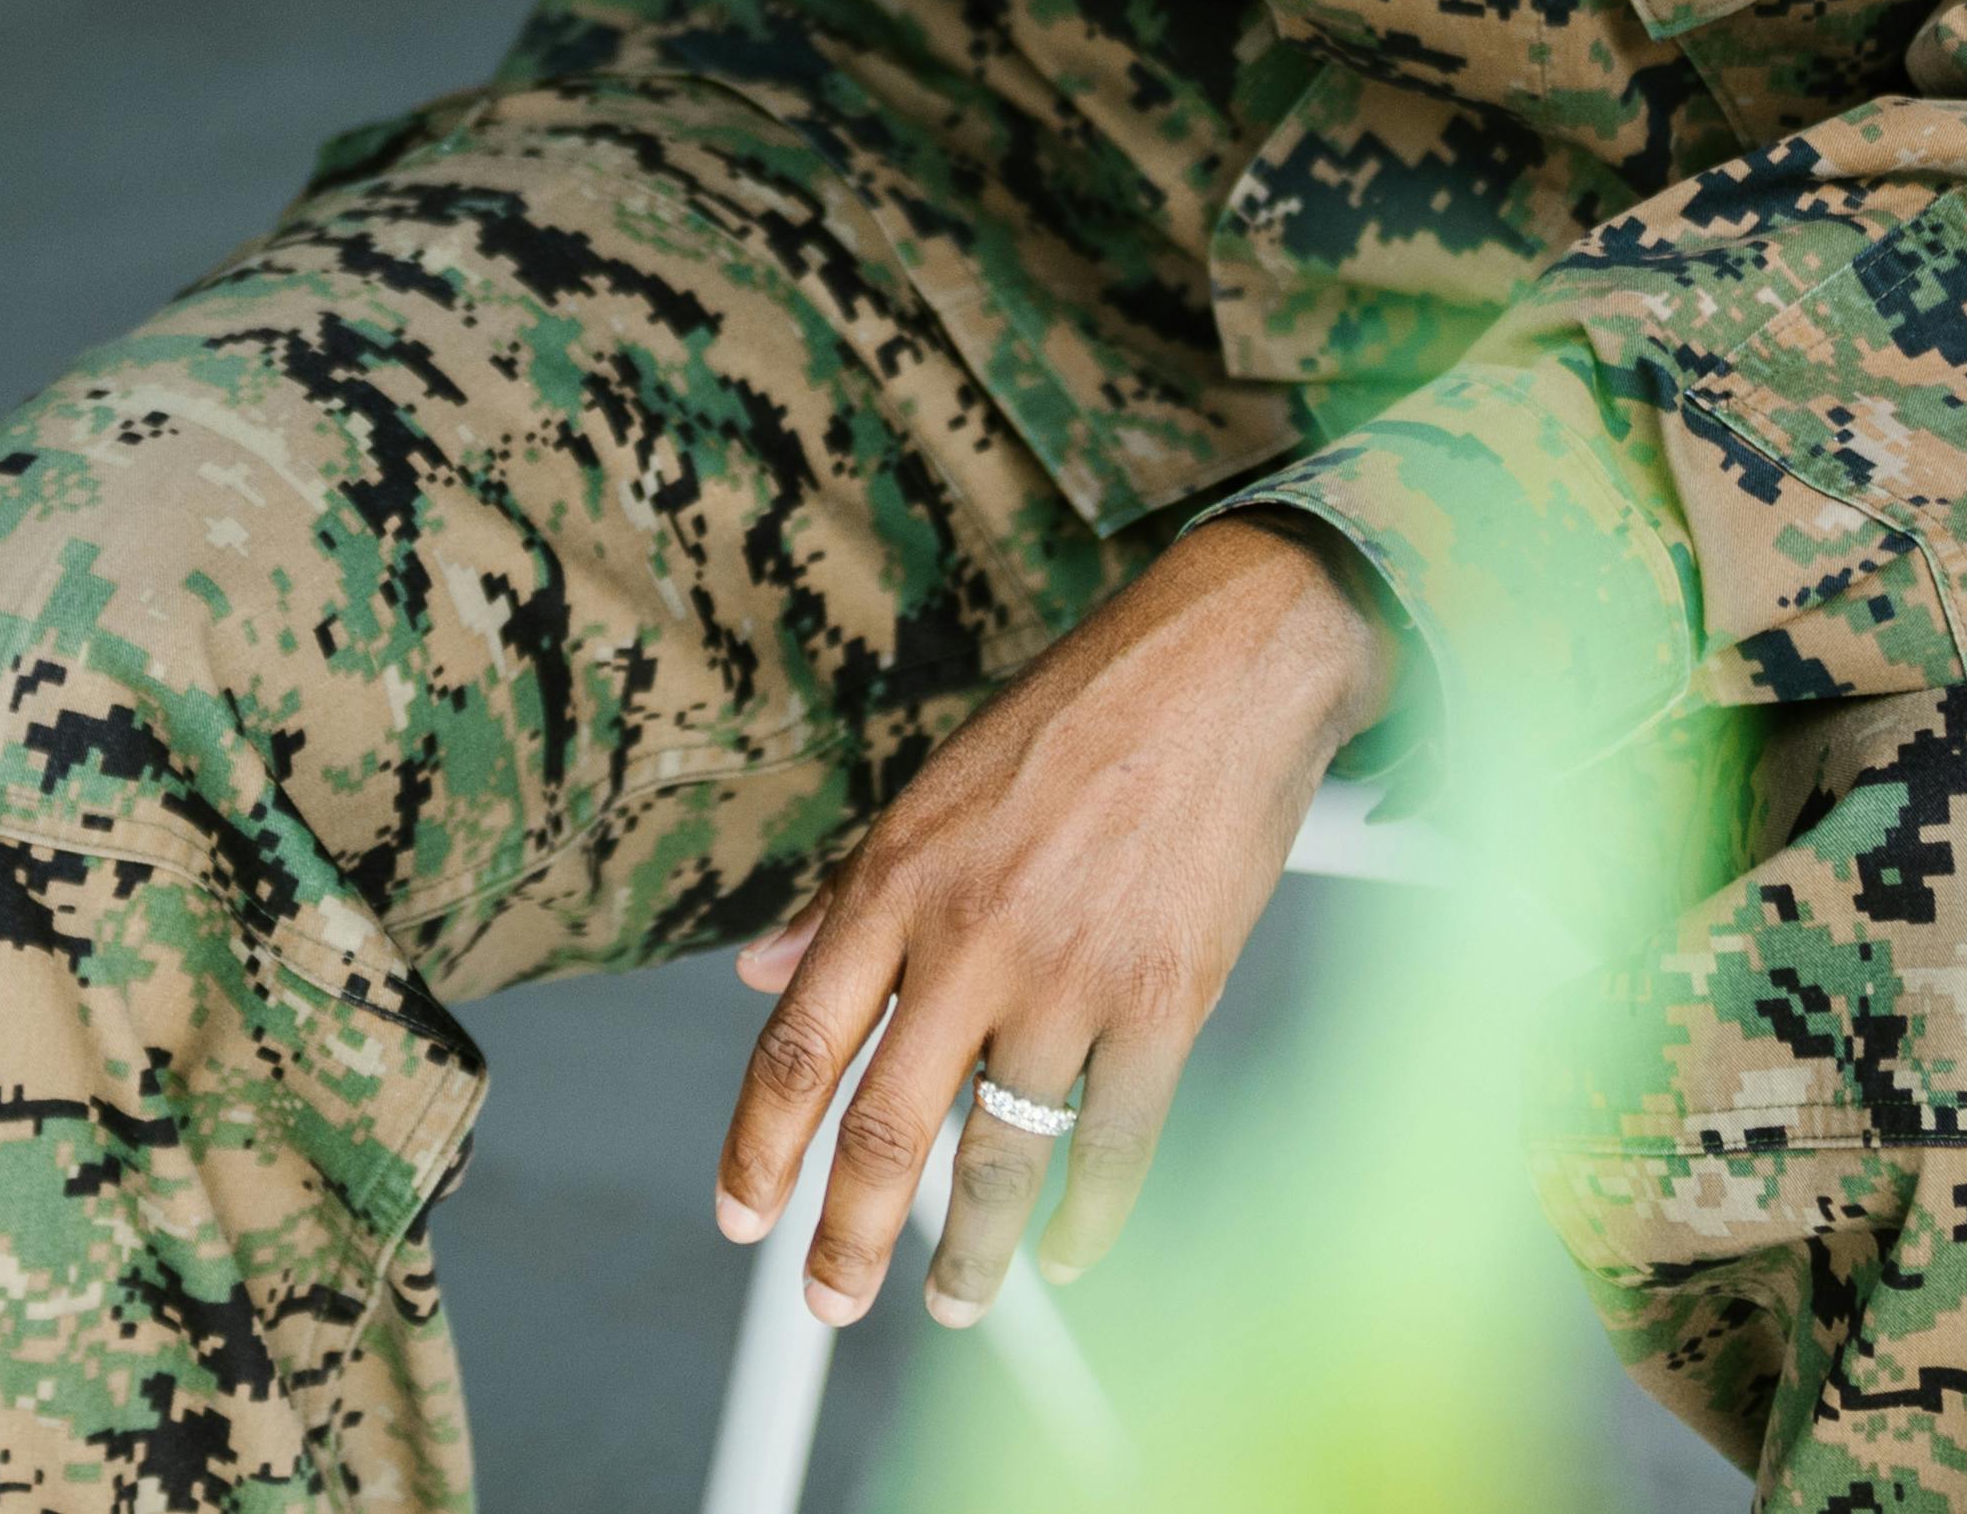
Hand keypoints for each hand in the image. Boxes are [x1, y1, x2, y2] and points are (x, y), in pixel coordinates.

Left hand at [715, 518, 1399, 1331]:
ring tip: (955, 1300)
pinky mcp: (1165, 1001)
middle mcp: (969, 938)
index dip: (759, 1149)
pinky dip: (1087, 1219)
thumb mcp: (930, 790)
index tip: (742, 1216)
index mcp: (896, 879)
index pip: (798, 1046)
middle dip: (846, 1238)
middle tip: (827, 1300)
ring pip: (999, 1158)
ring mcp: (1070, 977)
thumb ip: (845, 896)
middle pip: (883, 1129)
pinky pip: (1114, 1146)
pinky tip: (1067, 1247)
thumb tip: (760, 972)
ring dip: (972, 1256)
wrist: (1224, 666)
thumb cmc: (1078, 717)